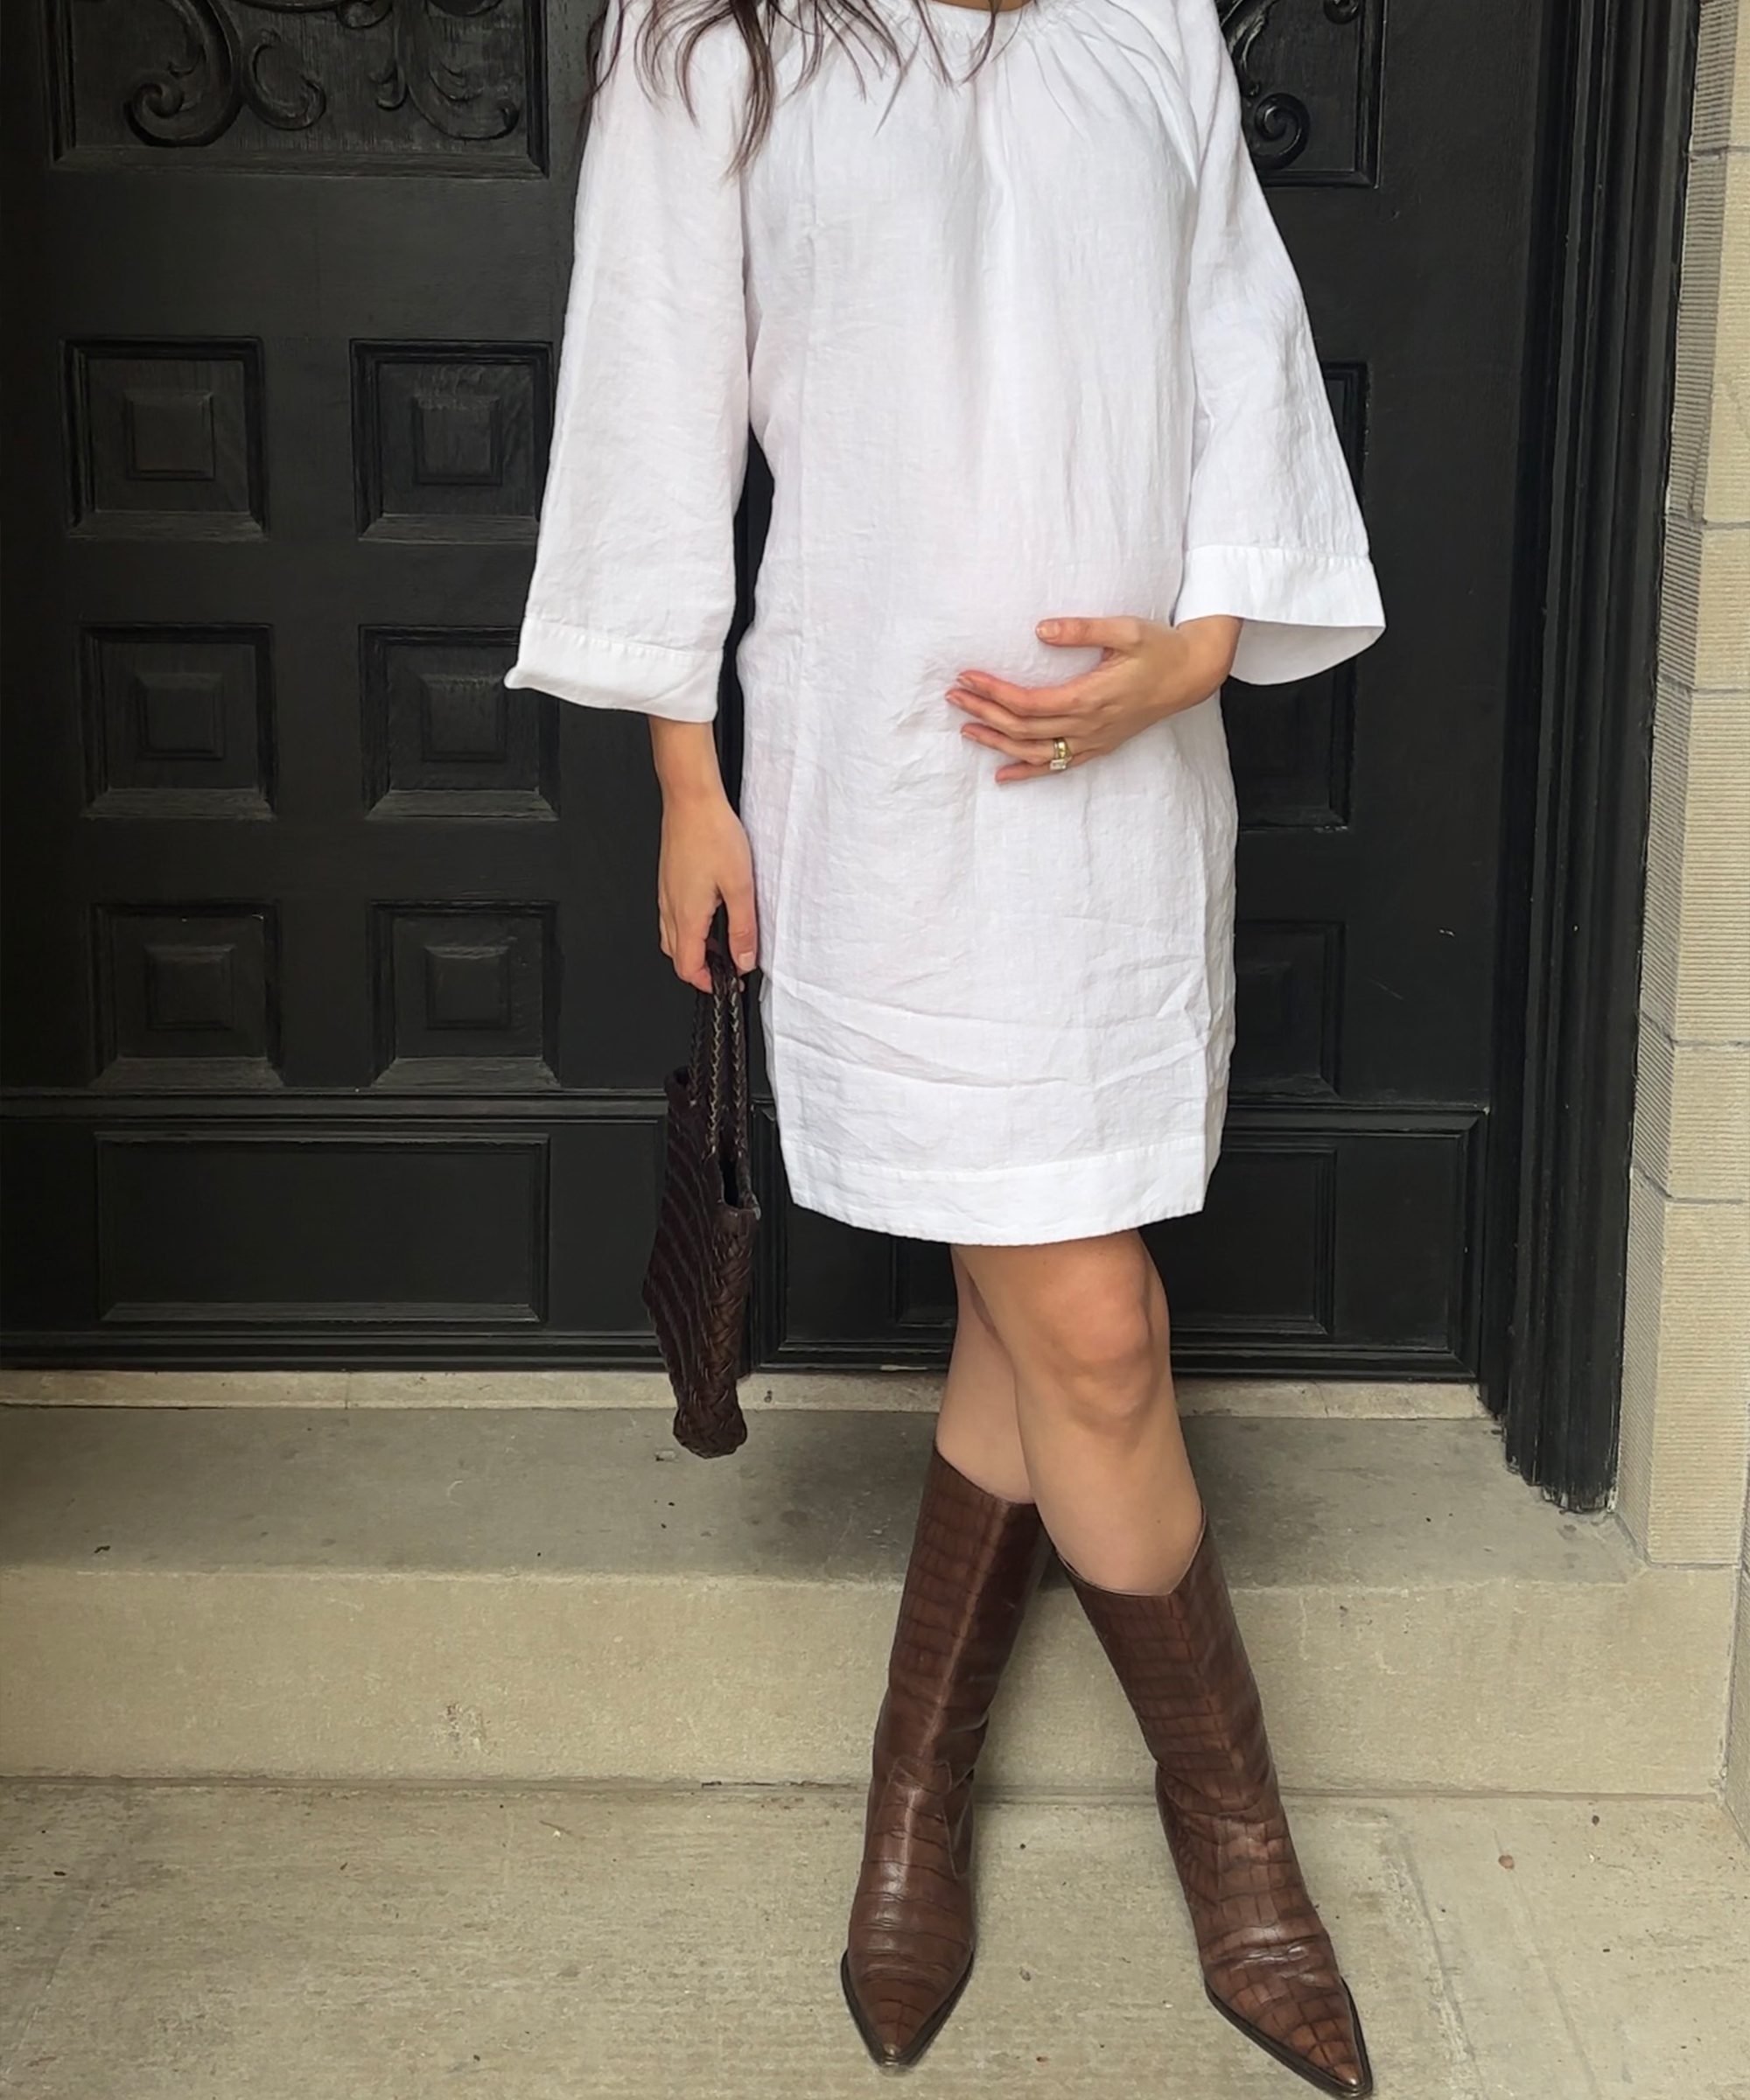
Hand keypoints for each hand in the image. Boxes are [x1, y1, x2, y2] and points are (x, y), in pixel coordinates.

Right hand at [656, 786, 757, 989]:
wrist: (690, 800)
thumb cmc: (712, 833)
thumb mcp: (740, 886)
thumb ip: (743, 928)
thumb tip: (743, 959)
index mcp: (686, 915)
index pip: (687, 966)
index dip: (706, 982)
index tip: (726, 983)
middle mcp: (669, 907)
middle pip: (676, 955)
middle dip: (699, 968)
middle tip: (726, 965)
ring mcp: (666, 893)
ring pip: (672, 936)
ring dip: (694, 947)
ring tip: (721, 942)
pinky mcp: (668, 880)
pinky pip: (672, 916)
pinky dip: (688, 927)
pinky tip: (710, 913)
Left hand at [947, 613, 1242, 782]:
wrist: (1191, 675)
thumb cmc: (1158, 648)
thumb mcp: (1124, 629)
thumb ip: (1082, 629)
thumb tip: (1041, 629)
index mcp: (1090, 697)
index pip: (1028, 702)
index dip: (994, 693)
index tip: (967, 678)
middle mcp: (1088, 726)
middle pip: (1024, 729)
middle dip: (985, 714)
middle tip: (954, 697)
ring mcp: (1093, 741)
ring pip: (1036, 753)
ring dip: (998, 743)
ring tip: (967, 731)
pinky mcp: (1099, 747)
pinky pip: (1058, 767)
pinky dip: (1028, 771)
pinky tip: (1002, 774)